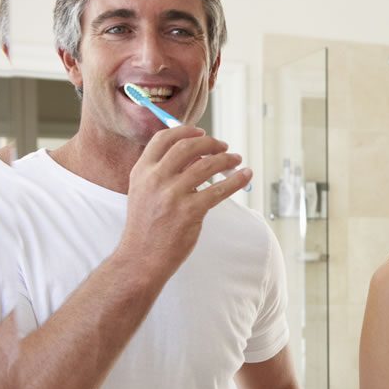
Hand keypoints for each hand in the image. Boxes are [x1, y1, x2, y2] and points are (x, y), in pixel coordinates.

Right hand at [118, 125, 252, 277]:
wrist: (142, 257)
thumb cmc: (147, 226)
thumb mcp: (143, 192)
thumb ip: (162, 172)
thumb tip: (195, 155)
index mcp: (142, 171)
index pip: (164, 139)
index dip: (185, 131)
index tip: (201, 132)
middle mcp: (155, 179)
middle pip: (188, 147)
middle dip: (210, 143)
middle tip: (224, 146)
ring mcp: (173, 195)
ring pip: (207, 165)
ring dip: (226, 159)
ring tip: (236, 159)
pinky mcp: (190, 211)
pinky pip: (220, 189)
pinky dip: (237, 179)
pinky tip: (246, 175)